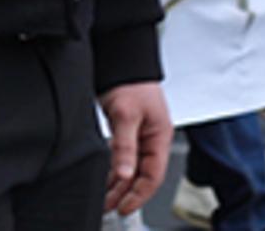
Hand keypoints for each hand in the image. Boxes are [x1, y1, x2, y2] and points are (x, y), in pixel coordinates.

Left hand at [98, 82, 170, 214]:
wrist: (121, 57)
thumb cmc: (131, 80)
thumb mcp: (126, 114)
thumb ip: (124, 146)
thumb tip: (125, 174)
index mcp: (159, 136)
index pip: (152, 175)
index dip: (139, 194)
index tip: (124, 207)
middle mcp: (151, 138)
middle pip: (142, 174)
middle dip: (126, 193)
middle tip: (108, 206)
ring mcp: (139, 134)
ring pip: (132, 167)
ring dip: (119, 183)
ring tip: (104, 197)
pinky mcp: (127, 129)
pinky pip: (124, 157)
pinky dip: (115, 169)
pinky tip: (106, 178)